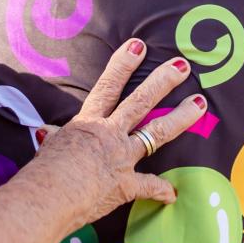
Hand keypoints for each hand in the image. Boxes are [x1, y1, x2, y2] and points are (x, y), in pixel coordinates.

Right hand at [32, 40, 205, 227]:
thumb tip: (45, 132)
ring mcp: (121, 157)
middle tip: (183, 66)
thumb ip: (54, 138)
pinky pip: (149, 186)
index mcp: (88, 122)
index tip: (138, 46)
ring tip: (200, 103)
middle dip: (163, 81)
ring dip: (180, 117)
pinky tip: (173, 194)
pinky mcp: (127, 185)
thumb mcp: (49, 147)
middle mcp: (109, 134)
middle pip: (141, 101)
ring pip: (156, 133)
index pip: (108, 86)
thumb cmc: (43, 172)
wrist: (49, 197)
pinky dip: (161, 191)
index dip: (123, 64)